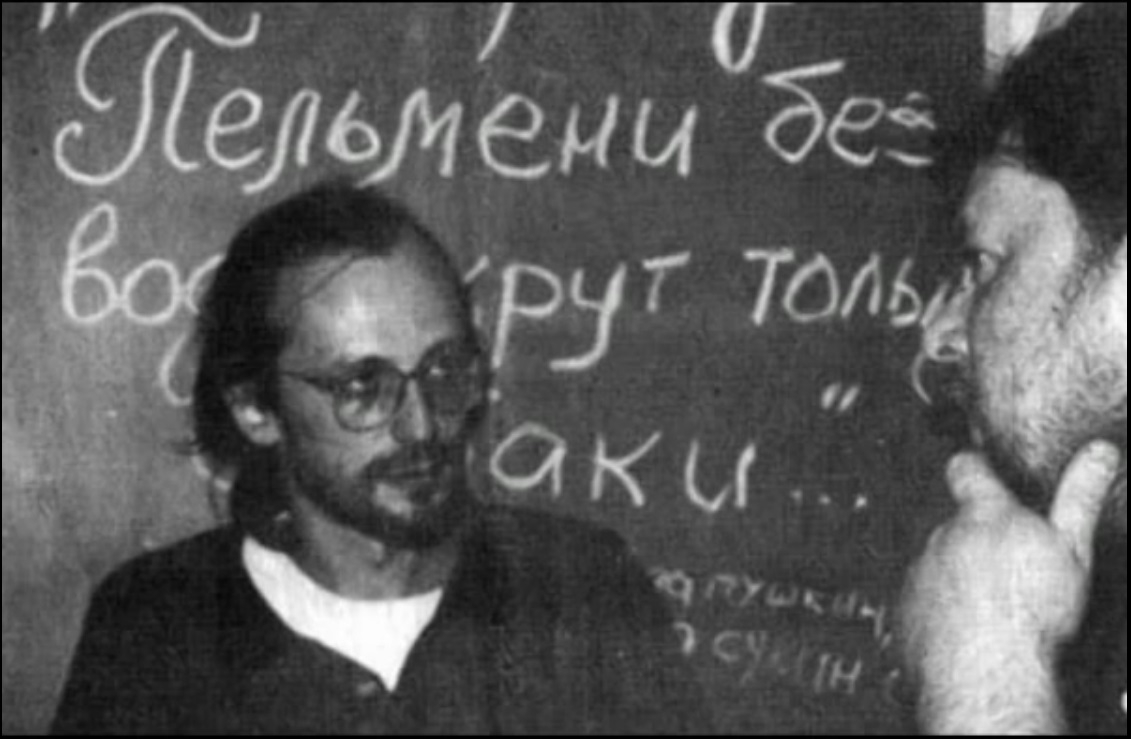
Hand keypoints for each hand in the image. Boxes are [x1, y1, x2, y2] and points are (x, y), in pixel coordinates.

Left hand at [898, 442, 1121, 733]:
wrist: (984, 673)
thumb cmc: (1030, 614)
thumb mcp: (1071, 548)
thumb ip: (1080, 497)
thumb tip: (1099, 454)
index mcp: (983, 516)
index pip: (966, 469)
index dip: (971, 467)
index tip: (976, 468)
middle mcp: (942, 536)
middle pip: (953, 525)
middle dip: (974, 540)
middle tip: (1008, 569)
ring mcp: (919, 573)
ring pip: (936, 565)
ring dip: (956, 578)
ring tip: (993, 607)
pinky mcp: (905, 611)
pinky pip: (921, 603)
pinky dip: (940, 612)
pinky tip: (969, 631)